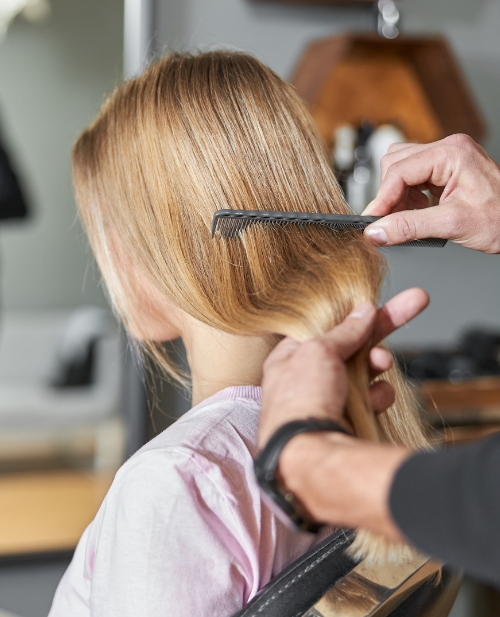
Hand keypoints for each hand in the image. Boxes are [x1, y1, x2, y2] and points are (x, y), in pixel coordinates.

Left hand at [259, 287, 428, 445]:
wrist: (309, 458)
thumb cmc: (301, 400)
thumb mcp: (318, 351)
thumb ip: (344, 330)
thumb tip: (364, 310)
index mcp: (289, 357)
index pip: (325, 327)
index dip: (352, 315)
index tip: (376, 303)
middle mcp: (307, 378)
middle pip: (351, 344)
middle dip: (382, 328)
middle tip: (415, 302)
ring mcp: (328, 401)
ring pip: (364, 372)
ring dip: (378, 364)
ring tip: (382, 364)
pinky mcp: (348, 421)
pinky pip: (371, 399)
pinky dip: (377, 396)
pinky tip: (375, 400)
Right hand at [362, 134, 499, 252]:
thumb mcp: (452, 225)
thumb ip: (409, 226)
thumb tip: (377, 231)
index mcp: (451, 153)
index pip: (399, 171)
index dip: (381, 198)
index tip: (371, 222)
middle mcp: (448, 150)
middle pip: (396, 164)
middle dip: (388, 195)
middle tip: (388, 223)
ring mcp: (447, 159)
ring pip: (402, 170)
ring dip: (397, 196)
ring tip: (405, 219)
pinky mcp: (446, 171)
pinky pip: (414, 178)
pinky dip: (408, 198)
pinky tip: (416, 214)